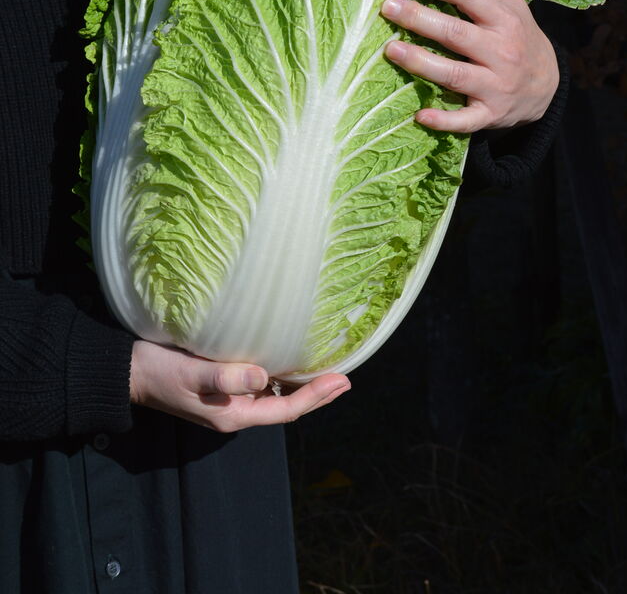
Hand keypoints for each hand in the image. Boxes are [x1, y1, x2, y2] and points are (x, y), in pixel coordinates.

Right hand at [130, 340, 349, 431]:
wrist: (130, 372)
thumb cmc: (160, 371)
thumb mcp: (190, 374)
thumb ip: (224, 377)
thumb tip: (263, 377)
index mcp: (233, 415)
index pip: (286, 410)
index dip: (316, 397)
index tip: (342, 380)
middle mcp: (236, 411)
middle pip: (286, 407)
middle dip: (317, 394)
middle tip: (346, 377)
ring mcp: (229, 400)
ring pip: (276, 397)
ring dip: (301, 386)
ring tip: (326, 370)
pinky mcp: (223, 385)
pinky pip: (262, 385)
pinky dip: (282, 376)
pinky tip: (289, 362)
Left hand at [381, 0, 558, 132]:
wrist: (547, 88)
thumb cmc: (518, 36)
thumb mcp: (511, 1)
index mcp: (503, 18)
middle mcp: (501, 50)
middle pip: (456, 32)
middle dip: (420, 18)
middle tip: (386, 7)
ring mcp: (496, 84)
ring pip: (454, 74)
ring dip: (421, 63)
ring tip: (389, 49)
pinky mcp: (490, 114)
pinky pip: (465, 120)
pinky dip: (444, 120)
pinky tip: (419, 115)